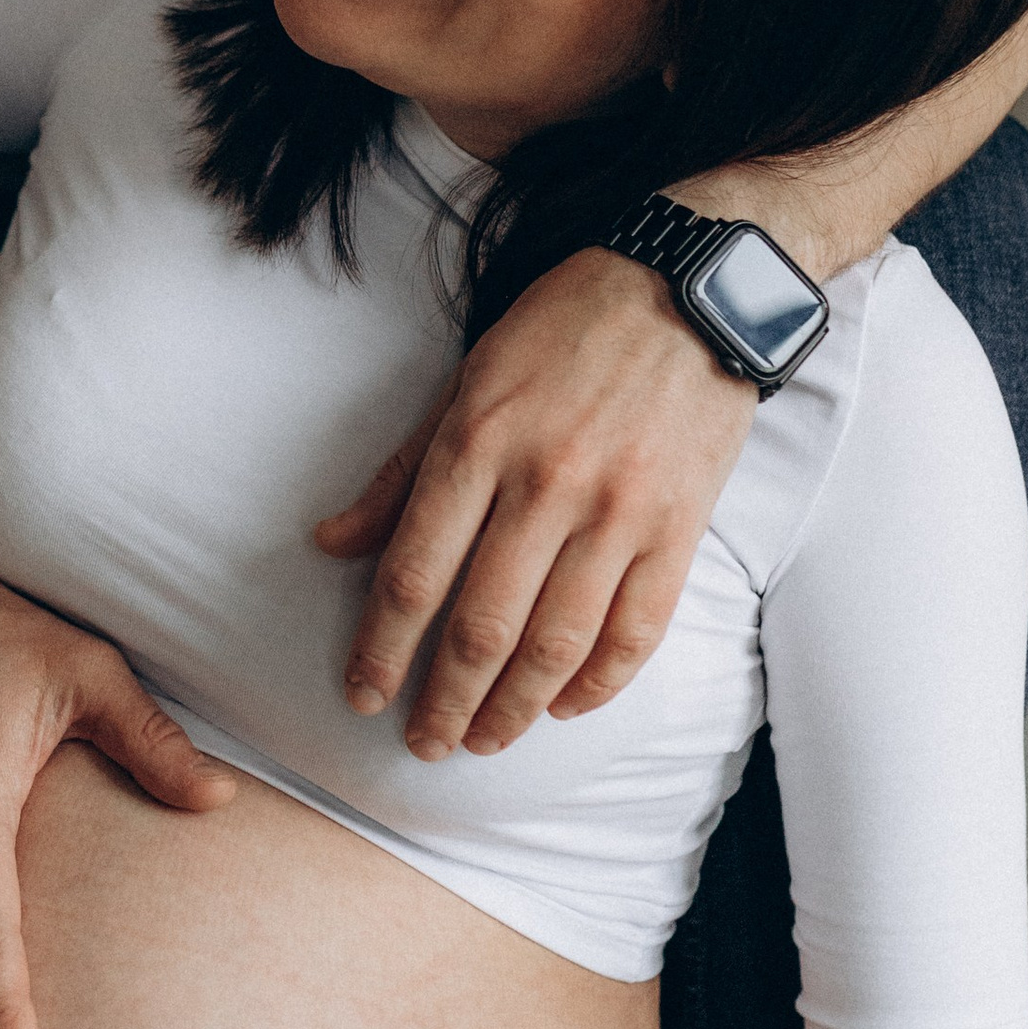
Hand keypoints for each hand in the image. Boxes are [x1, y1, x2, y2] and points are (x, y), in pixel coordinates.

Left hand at [315, 250, 756, 757]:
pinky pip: (636, 631)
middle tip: (423, 742)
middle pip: (481, 626)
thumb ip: (400, 471)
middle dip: (443, 701)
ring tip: (484, 740)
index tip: (363, 695)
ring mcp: (619, 511)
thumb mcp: (467, 378)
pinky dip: (598, 683)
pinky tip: (564, 706)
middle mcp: (546, 484)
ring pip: (556, 643)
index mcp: (479, 442)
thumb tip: (330, 544)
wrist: (696, 286)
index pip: (415, 574)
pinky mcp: (680, 527)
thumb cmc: (567, 325)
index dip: (382, 649)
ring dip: (513, 709)